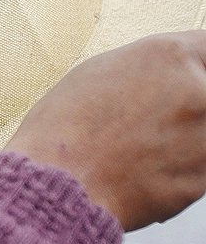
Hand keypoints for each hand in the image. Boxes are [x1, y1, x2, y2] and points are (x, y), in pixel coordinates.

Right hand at [5, 31, 205, 231]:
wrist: (53, 187)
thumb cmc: (61, 133)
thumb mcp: (98, 73)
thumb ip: (148, 69)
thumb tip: (168, 74)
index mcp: (169, 56)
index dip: (196, 68)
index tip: (190, 77)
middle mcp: (197, 91)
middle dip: (191, 106)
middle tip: (158, 120)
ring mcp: (205, 137)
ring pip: (205, 132)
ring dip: (186, 138)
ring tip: (141, 149)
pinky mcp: (203, 179)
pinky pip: (199, 168)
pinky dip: (178, 170)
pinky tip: (141, 171)